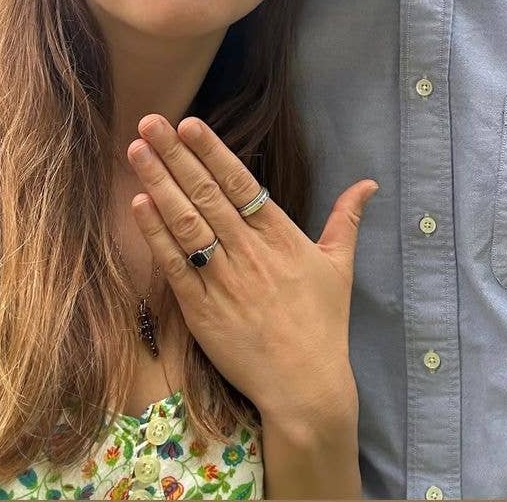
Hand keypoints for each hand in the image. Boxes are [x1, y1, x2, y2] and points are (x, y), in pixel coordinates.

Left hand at [127, 114, 377, 421]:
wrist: (304, 386)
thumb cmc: (323, 323)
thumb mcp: (339, 265)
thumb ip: (346, 219)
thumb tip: (369, 184)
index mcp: (280, 237)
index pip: (241, 184)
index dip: (213, 153)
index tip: (189, 124)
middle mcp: (249, 252)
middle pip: (206, 195)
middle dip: (175, 155)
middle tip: (151, 121)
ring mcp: (222, 280)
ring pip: (185, 223)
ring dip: (159, 183)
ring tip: (137, 150)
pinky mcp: (200, 310)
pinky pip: (174, 265)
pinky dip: (156, 234)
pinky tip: (139, 205)